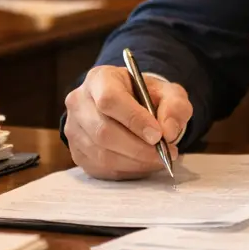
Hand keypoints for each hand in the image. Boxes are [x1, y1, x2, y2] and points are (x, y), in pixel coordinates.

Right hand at [64, 65, 192, 179]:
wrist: (131, 106)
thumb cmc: (147, 97)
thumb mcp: (169, 93)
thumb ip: (175, 107)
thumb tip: (168, 132)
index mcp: (100, 79)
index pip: (110, 99)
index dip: (134, 120)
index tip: (158, 135)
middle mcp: (79, 102)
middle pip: (103, 131)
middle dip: (138, 148)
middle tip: (164, 152)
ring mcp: (73, 129)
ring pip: (101, 154)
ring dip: (135, 162)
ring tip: (159, 159)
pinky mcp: (76, 152)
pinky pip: (100, 168)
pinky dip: (127, 170)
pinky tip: (144, 164)